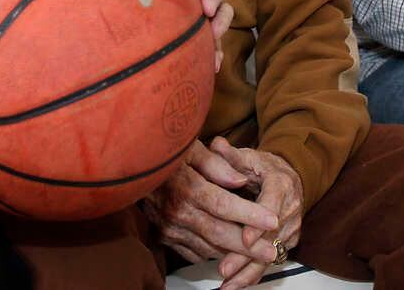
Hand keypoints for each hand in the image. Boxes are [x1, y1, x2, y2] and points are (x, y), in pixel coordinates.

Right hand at [141, 139, 278, 266]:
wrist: (130, 167)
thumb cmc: (164, 152)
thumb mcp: (189, 148)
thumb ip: (215, 164)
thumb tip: (239, 181)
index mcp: (185, 186)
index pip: (223, 204)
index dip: (249, 214)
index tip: (272, 220)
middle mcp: (176, 211)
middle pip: (218, 232)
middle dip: (248, 245)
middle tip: (273, 250)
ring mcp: (169, 227)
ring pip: (207, 247)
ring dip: (233, 254)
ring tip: (257, 257)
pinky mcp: (163, 236)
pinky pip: (192, 252)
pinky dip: (213, 254)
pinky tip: (229, 253)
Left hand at [209, 137, 303, 289]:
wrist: (290, 176)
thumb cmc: (263, 167)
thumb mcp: (248, 157)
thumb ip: (231, 155)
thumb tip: (216, 145)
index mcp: (281, 184)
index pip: (271, 206)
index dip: (258, 223)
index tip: (244, 238)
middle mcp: (290, 208)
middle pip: (270, 237)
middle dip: (247, 256)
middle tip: (225, 269)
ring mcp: (291, 227)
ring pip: (271, 253)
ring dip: (249, 271)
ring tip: (227, 285)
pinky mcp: (288, 241)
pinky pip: (271, 260)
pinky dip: (253, 274)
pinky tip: (235, 285)